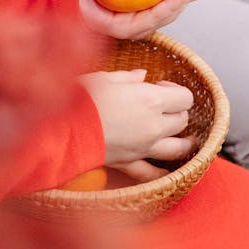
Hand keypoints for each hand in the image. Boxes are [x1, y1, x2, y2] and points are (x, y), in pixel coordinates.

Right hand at [78, 68, 194, 167]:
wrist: (62, 129)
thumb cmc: (80, 98)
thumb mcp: (103, 77)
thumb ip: (127, 77)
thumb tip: (140, 76)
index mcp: (150, 100)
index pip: (184, 97)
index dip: (175, 90)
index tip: (160, 85)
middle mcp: (153, 125)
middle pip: (182, 120)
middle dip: (177, 111)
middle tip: (162, 105)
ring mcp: (144, 148)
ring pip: (177, 148)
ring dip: (183, 142)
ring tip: (186, 139)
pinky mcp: (130, 163)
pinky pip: (152, 172)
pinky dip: (162, 172)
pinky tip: (167, 171)